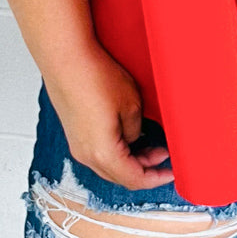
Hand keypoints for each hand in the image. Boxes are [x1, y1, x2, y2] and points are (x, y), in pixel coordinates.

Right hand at [41, 43, 175, 188]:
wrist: (65, 58)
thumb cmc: (95, 77)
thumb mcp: (131, 105)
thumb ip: (136, 130)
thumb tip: (133, 138)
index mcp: (103, 154)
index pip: (134, 179)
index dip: (156, 178)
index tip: (170, 173)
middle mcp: (86, 156)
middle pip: (120, 176)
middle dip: (145, 169)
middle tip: (164, 154)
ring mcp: (77, 145)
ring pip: (109, 166)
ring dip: (131, 160)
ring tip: (150, 143)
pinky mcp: (74, 133)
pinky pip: (99, 153)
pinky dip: (117, 151)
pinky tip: (129, 136)